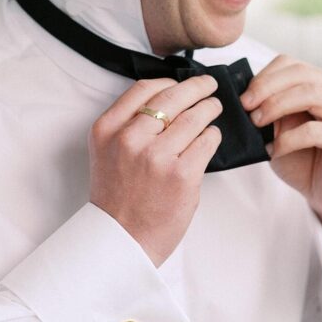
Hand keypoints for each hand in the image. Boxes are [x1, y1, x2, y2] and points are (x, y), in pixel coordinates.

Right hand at [89, 75, 221, 265]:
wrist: (122, 240)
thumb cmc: (119, 200)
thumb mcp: (108, 154)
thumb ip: (129, 127)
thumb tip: (169, 100)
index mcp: (107, 130)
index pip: (143, 89)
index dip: (168, 81)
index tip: (180, 82)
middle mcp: (130, 139)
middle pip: (172, 96)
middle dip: (197, 87)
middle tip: (209, 85)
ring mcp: (157, 156)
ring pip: (194, 116)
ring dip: (209, 109)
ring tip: (214, 108)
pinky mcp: (182, 174)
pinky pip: (207, 141)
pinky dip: (212, 136)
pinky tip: (211, 137)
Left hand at [242, 55, 321, 264]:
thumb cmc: (304, 162)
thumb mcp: (280, 130)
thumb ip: (271, 109)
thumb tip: (248, 94)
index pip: (293, 65)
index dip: (264, 76)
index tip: (243, 97)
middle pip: (302, 74)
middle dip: (267, 89)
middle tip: (246, 108)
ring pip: (311, 94)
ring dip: (277, 106)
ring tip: (257, 124)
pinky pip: (314, 131)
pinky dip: (288, 139)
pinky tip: (273, 151)